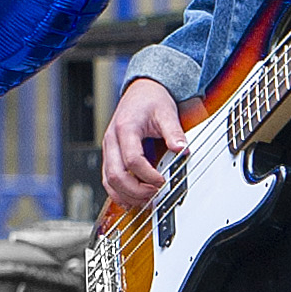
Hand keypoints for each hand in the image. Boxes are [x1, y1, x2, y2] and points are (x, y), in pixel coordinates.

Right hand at [101, 76, 186, 211]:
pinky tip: (133, 199)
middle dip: (136, 190)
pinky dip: (119, 192)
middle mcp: (111, 140)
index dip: (148, 175)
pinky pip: (108, 179)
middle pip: (116, 174)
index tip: (163, 181)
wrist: (141, 91)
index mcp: (125, 128)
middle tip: (155, 194)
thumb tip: (182, 150)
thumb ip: (174, 132)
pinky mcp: (110, 155)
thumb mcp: (166, 112)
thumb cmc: (151, 100)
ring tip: (146, 200)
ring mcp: (108, 149)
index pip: (132, 160)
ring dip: (126, 195)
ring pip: (108, 181)